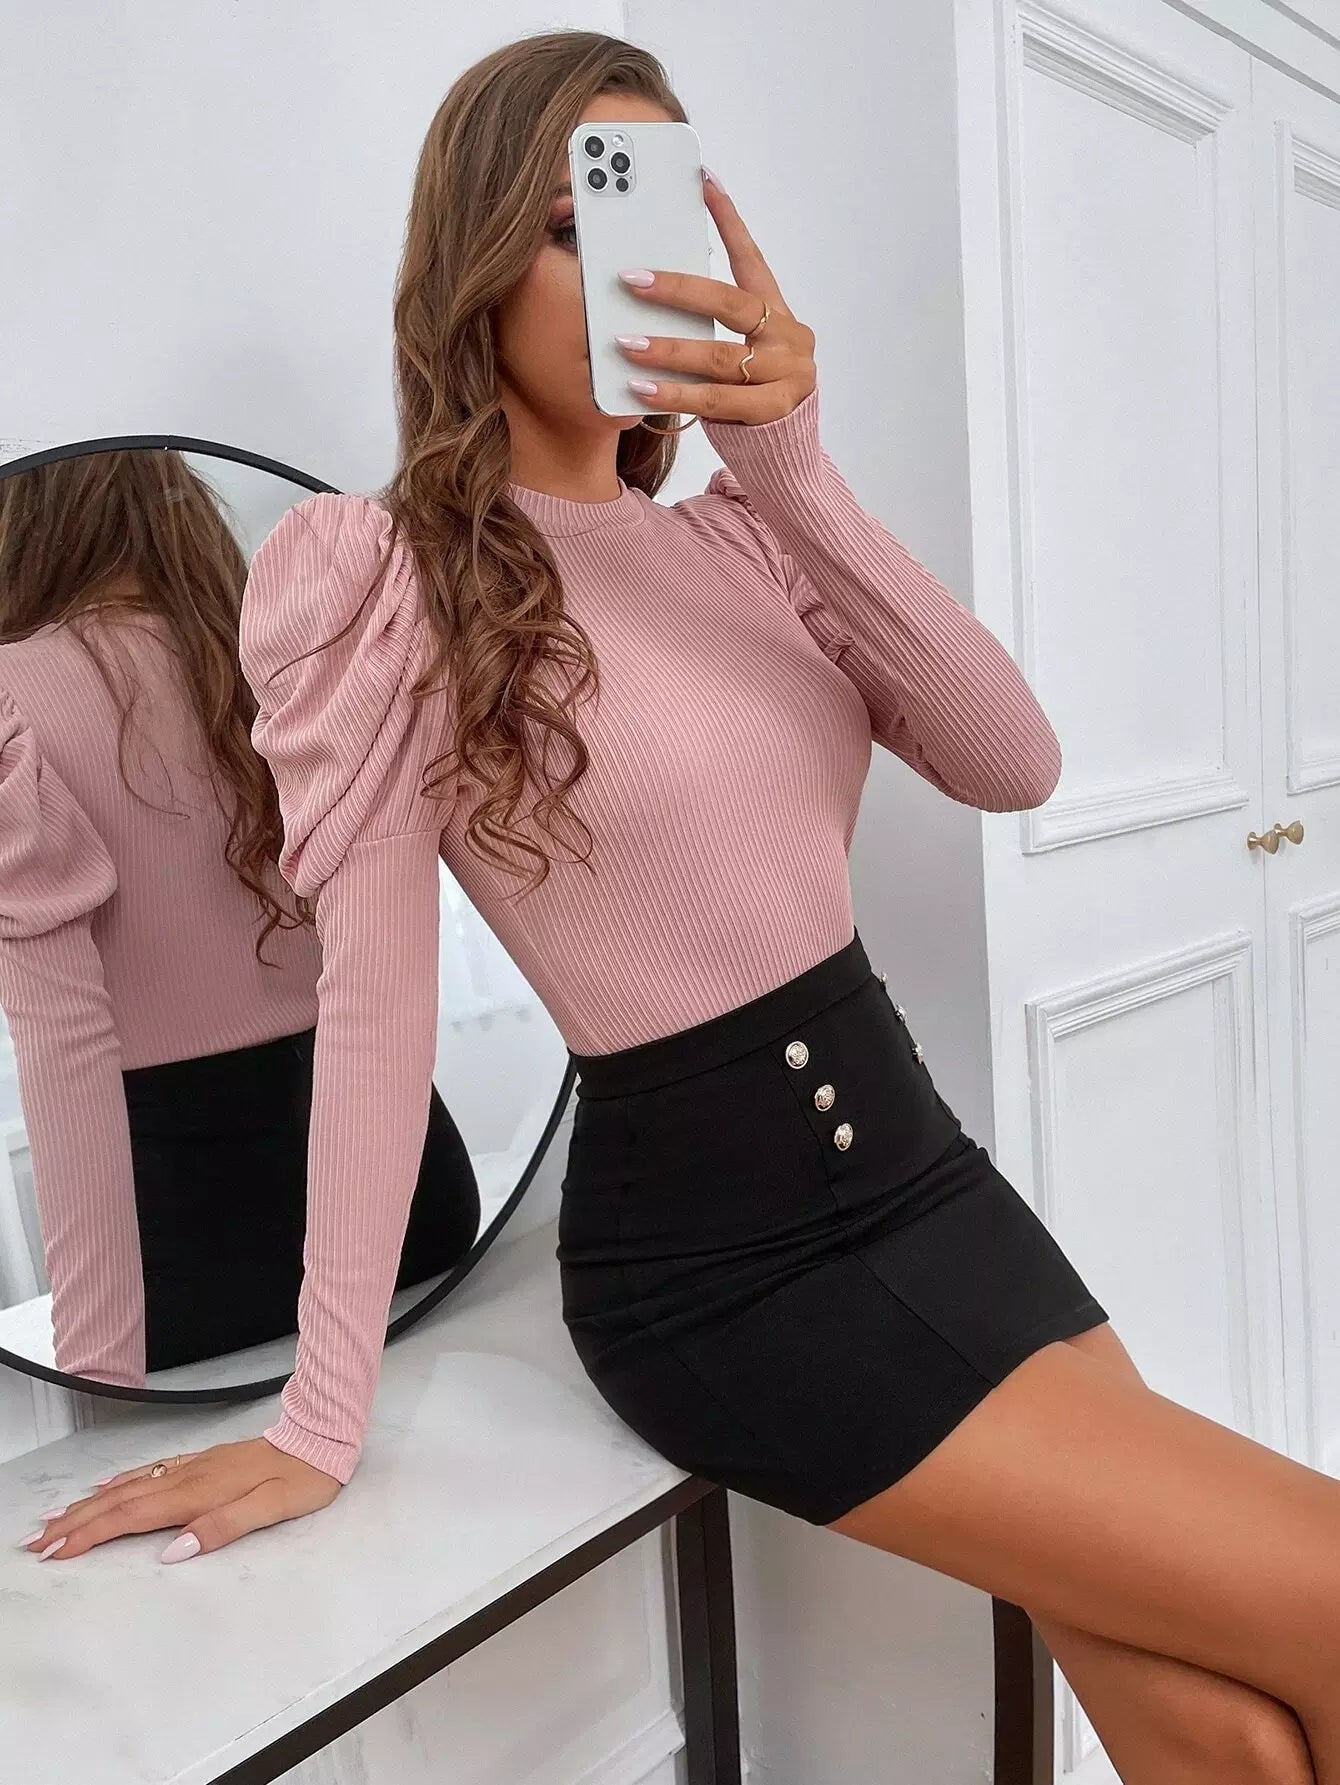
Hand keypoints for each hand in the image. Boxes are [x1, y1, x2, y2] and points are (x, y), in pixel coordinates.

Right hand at [17, 1437, 340, 1563]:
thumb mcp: (272, 1507)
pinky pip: (149, 1472)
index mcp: (200, 1492)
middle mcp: (189, 1476)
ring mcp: (193, 1466)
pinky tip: (106, 1488)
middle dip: (76, 1523)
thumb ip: (222, 1527)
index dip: (92, 1535)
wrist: (322, 1436)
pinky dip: (120, 1483)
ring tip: (57, 1519)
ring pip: (130, 1487)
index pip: (133, 1517)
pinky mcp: (202, 1461)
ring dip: (90, 1505)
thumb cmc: (304, 1477)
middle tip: (38, 1541)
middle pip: (120, 1502)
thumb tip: (174, 1549)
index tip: (57, 1552)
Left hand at [613, 166, 816, 424]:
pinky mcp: (776, 409)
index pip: (752, 259)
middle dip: (677, 290)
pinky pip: (717, 400)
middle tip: (631, 280)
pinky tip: (641, 389)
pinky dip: (676, 393)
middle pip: (730, 304)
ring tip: (625, 343)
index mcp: (778, 313)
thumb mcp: (736, 352)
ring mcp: (787, 373)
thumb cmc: (749, 395)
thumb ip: (710, 326)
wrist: (785, 455)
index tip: (703, 182)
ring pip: (720, 356)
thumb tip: (651, 292)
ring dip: (668, 349)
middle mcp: (788, 337)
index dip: (729, 220)